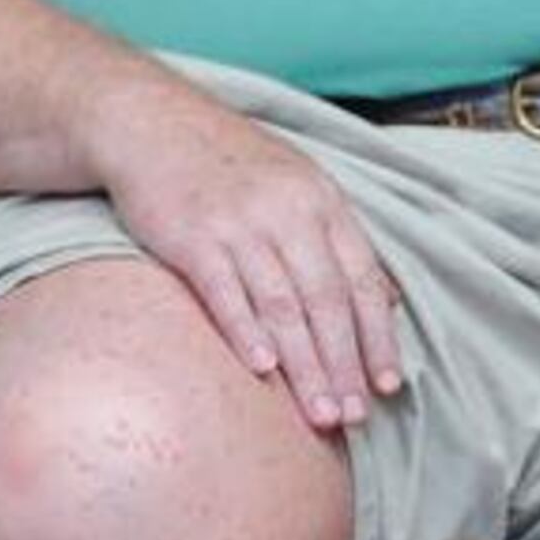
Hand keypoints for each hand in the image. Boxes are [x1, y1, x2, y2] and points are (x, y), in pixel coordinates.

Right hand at [92, 83, 406, 433]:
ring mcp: (238, 224)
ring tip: (319, 413)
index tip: (386, 386)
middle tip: (352, 416)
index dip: (377, 336)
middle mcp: (286, 212)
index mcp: (320, 200)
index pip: (361, 278)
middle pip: (325, 300)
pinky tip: (262, 371)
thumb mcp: (299, 183)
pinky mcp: (191, 237)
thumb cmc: (229, 162)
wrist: (151, 123)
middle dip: (343, 365)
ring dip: (304, 366)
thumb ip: (340, 239)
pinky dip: (246, 332)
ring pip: (282, 306)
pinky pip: (225, 292)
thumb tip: (388, 299)